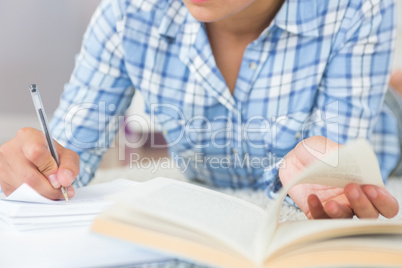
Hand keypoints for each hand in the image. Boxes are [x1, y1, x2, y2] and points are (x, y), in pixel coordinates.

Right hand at [0, 127, 78, 198]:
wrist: (36, 157)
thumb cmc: (50, 154)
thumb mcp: (66, 155)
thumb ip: (69, 165)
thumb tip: (64, 180)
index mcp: (28, 136)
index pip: (36, 152)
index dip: (50, 169)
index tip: (59, 179)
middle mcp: (10, 150)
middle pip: (29, 177)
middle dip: (49, 189)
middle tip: (60, 190)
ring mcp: (2, 166)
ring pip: (24, 189)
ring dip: (43, 195)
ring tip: (52, 190)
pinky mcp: (1, 181)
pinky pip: (19, 196)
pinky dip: (34, 197)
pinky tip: (41, 191)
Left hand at [279, 136, 398, 218]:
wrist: (293, 158)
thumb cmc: (315, 153)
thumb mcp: (325, 145)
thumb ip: (336, 151)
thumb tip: (343, 157)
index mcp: (365, 185)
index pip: (386, 202)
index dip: (383, 200)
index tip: (370, 187)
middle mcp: (353, 200)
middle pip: (370, 215)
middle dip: (363, 205)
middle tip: (350, 188)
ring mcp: (336, 208)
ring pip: (345, 221)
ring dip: (339, 213)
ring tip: (329, 203)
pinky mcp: (317, 212)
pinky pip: (320, 219)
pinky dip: (316, 210)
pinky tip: (311, 197)